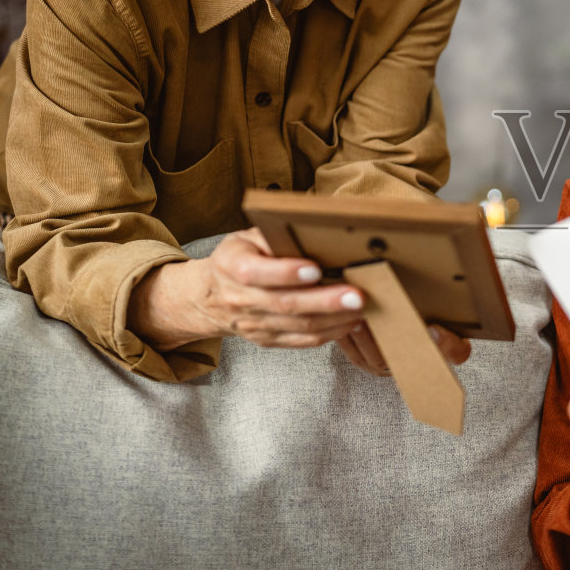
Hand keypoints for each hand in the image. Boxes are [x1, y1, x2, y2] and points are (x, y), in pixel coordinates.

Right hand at [129, 229, 469, 375]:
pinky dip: (331, 337)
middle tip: (361, 295)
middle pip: (287, 307)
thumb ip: (279, 236)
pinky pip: (303, 343)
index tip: (313, 268)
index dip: (286, 272)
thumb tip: (324, 226)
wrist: (199, 300)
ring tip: (370, 313)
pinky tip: (360, 328)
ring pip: (299, 330)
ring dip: (336, 323)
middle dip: (326, 302)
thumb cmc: (239, 257)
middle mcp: (241, 301)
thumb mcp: (248, 237)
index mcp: (234, 266)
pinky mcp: (270, 343)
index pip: (260, 271)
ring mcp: (255, 328)